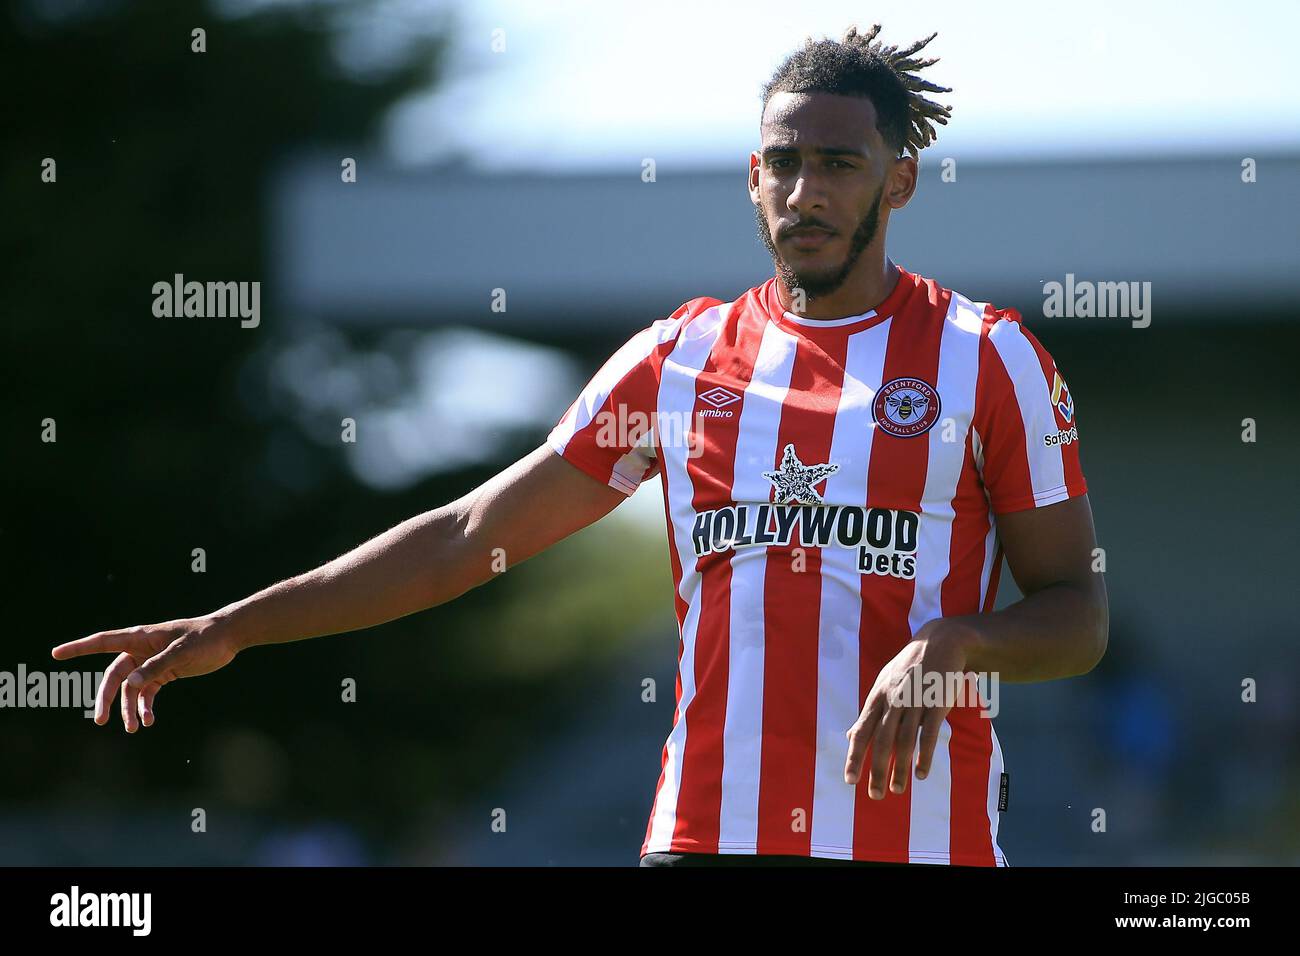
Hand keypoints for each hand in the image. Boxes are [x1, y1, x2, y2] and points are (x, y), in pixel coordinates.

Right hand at [51, 615, 240, 731]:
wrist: (228, 637)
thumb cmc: (204, 638)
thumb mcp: (181, 652)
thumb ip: (156, 667)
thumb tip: (132, 684)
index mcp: (140, 637)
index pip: (103, 642)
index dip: (79, 648)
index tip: (56, 654)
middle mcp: (141, 650)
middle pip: (115, 676)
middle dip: (106, 699)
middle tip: (100, 720)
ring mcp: (151, 663)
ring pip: (130, 689)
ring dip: (129, 709)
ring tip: (134, 728)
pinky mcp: (163, 674)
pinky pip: (146, 693)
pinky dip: (145, 707)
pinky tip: (149, 720)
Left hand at [843, 619, 976, 797]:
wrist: (941, 642)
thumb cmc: (910, 668)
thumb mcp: (884, 684)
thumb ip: (869, 713)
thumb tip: (849, 736)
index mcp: (877, 696)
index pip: (861, 731)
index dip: (854, 756)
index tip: (850, 780)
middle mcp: (893, 700)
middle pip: (881, 741)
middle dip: (877, 770)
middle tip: (875, 795)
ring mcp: (915, 701)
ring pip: (904, 741)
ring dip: (900, 768)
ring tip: (898, 790)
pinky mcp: (936, 703)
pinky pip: (928, 734)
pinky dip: (924, 756)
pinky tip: (921, 774)